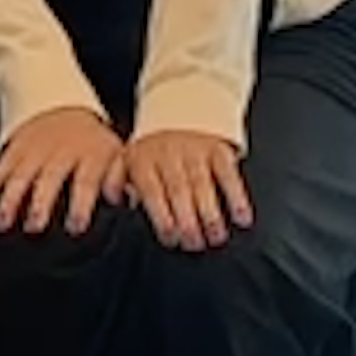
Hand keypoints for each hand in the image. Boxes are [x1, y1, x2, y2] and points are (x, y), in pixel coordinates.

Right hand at [0, 106, 126, 235]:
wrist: (64, 108)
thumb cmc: (93, 144)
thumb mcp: (116, 155)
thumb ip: (121, 179)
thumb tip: (129, 199)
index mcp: (88, 156)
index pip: (85, 180)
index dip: (80, 203)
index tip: (76, 226)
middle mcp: (57, 154)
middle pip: (47, 178)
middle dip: (40, 202)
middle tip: (35, 226)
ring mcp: (30, 155)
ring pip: (16, 177)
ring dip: (8, 201)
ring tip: (2, 224)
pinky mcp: (8, 157)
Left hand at [123, 129, 250, 250]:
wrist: (179, 112)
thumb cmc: (151, 151)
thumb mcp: (125, 160)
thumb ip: (114, 182)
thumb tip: (115, 201)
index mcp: (142, 160)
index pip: (152, 190)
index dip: (162, 215)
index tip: (170, 237)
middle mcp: (169, 154)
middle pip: (178, 189)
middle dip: (187, 219)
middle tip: (194, 243)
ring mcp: (195, 151)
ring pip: (203, 184)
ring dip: (211, 213)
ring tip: (216, 236)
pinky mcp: (218, 150)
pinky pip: (228, 174)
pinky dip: (237, 196)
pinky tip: (241, 217)